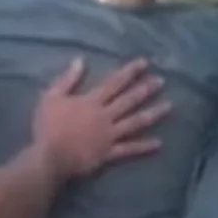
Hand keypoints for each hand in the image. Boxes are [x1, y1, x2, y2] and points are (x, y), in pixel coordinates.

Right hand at [33, 58, 170, 178]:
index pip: (115, 83)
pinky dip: (144, 147)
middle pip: (129, 100)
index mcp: (92, 101)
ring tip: (169, 106)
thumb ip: (68, 79)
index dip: (130, 72)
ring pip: (135, 122)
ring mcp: (109, 135)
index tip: (145, 64)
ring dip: (153, 114)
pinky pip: (129, 150)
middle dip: (146, 89)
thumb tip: (81, 60)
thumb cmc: (48, 127)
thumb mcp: (52, 97)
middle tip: (162, 81)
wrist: (49, 156)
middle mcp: (105, 116)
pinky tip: (159, 143)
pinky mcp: (109, 154)